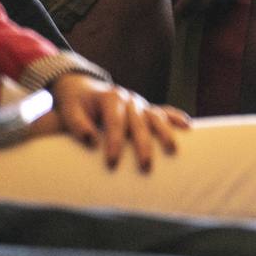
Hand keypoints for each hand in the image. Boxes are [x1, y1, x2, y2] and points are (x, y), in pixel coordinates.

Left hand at [43, 73, 189, 171]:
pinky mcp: (146, 108)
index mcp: (111, 98)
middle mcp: (129, 99)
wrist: (83, 89)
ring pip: (156, 117)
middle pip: (140, 123)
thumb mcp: (68, 110)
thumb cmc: (75, 104)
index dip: (114, 142)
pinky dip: (175, 117)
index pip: (115, 122)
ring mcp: (140, 103)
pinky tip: (187, 126)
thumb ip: (77, 124)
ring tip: (172, 150)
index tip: (112, 163)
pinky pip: (164, 111)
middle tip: (146, 166)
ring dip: (165, 133)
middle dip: (144, 145)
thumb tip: (91, 140)